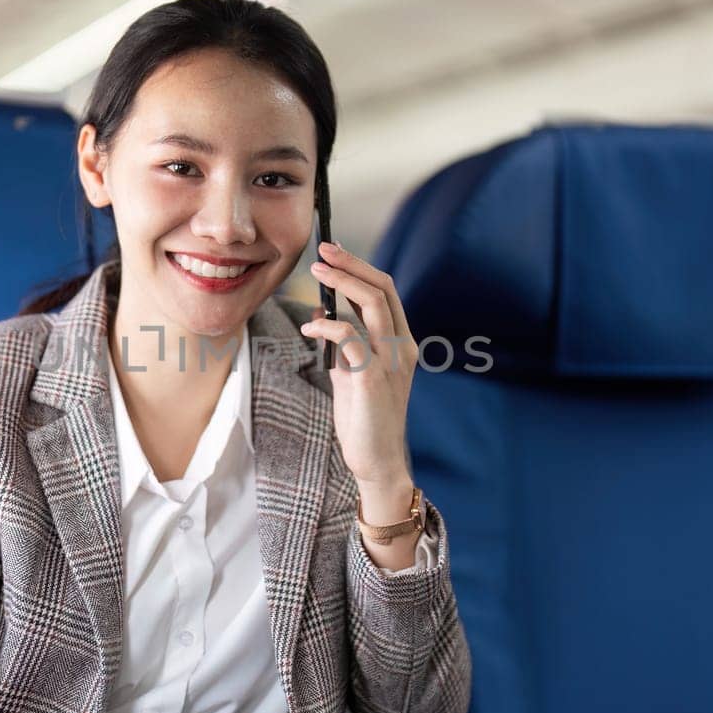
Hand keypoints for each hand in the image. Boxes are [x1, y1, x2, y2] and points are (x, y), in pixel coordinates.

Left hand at [300, 242, 417, 492]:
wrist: (377, 461)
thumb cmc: (365, 419)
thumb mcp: (354, 374)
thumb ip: (345, 345)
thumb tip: (322, 313)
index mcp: (402, 343)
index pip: (387, 292)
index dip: (361, 267)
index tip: (335, 253)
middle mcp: (402, 348)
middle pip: (382, 290)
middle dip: (351, 265)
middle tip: (323, 251)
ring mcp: (390, 363)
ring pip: (372, 306)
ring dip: (341, 283)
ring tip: (315, 271)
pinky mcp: (372, 379)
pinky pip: (351, 338)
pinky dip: (328, 324)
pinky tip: (310, 326)